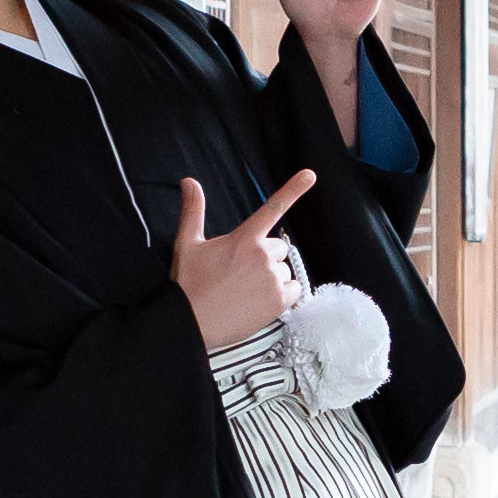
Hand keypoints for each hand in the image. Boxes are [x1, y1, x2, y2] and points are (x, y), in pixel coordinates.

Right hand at [171, 170, 316, 350]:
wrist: (191, 322)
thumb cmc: (189, 283)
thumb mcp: (187, 243)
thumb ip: (194, 210)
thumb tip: (189, 181)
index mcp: (243, 238)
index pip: (272, 208)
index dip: (293, 190)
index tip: (310, 175)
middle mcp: (262, 255)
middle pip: (277, 248)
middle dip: (263, 257)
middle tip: (240, 273)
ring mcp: (272, 278)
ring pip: (283, 270)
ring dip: (270, 277)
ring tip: (245, 291)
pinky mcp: (278, 301)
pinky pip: (294, 290)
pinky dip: (283, 295)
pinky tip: (260, 301)